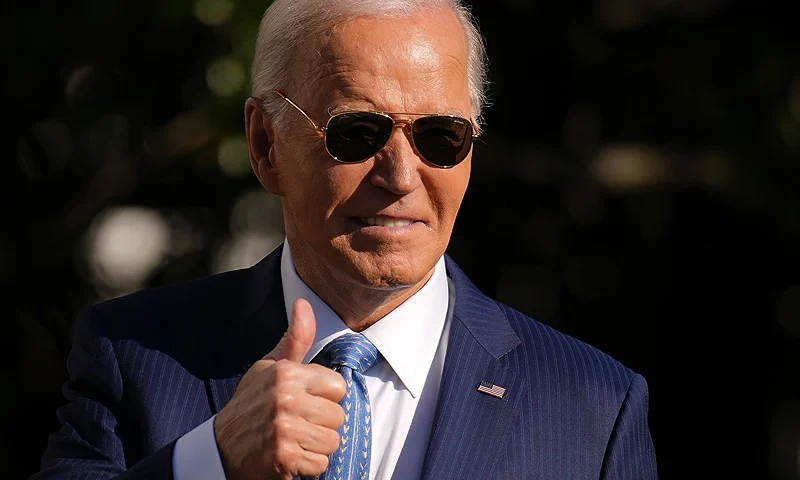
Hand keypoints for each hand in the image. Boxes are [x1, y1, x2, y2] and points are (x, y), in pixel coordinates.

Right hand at [214, 298, 346, 479]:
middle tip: (299, 422)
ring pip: (332, 441)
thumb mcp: (269, 366)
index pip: (338, 386)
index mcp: (286, 374)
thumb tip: (303, 303)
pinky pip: (321, 464)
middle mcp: (285, 400)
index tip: (307, 399)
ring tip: (296, 438)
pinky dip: (308, 465)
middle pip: (338, 415)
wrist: (222, 447)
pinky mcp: (285, 459)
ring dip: (317, 445)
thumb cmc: (252, 403)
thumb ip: (295, 338)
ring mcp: (285, 431)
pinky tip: (291, 455)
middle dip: (322, 422)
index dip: (325, 395)